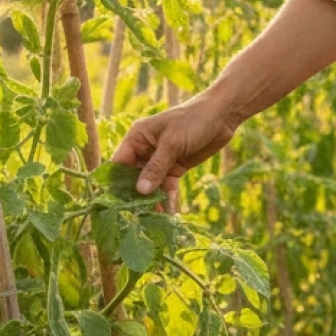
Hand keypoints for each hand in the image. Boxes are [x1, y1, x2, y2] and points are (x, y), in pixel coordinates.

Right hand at [109, 90, 241, 209]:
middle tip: (135, 216)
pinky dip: (167, 198)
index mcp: (137, 138)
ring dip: (152, 201)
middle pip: (133, 178)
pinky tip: (169, 212)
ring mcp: (160, 161)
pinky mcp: (175, 169)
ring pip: (151, 185)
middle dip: (135, 196)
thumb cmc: (192, 121)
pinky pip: (166, 187)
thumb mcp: (172, 143)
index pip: (118, 163)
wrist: (221, 117)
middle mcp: (144, 150)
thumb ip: (156, 167)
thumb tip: (140, 191)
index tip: (114, 203)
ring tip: (153, 219)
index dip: (114, 183)